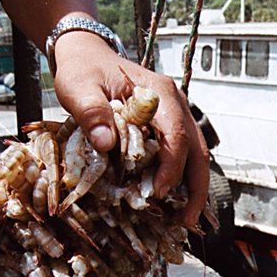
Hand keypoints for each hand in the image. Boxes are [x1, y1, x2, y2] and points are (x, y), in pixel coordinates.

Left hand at [51, 32, 209, 227]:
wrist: (87, 55)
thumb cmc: (83, 70)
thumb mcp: (79, 87)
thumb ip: (92, 112)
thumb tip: (106, 143)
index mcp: (161, 93)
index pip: (177, 135)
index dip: (172, 167)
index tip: (159, 192)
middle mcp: (177, 104)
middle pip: (198, 150)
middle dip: (196, 188)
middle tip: (187, 221)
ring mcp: (176, 116)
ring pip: (196, 155)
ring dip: (193, 188)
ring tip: (185, 220)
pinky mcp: (169, 127)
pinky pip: (183, 155)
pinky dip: (182, 180)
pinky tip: (174, 202)